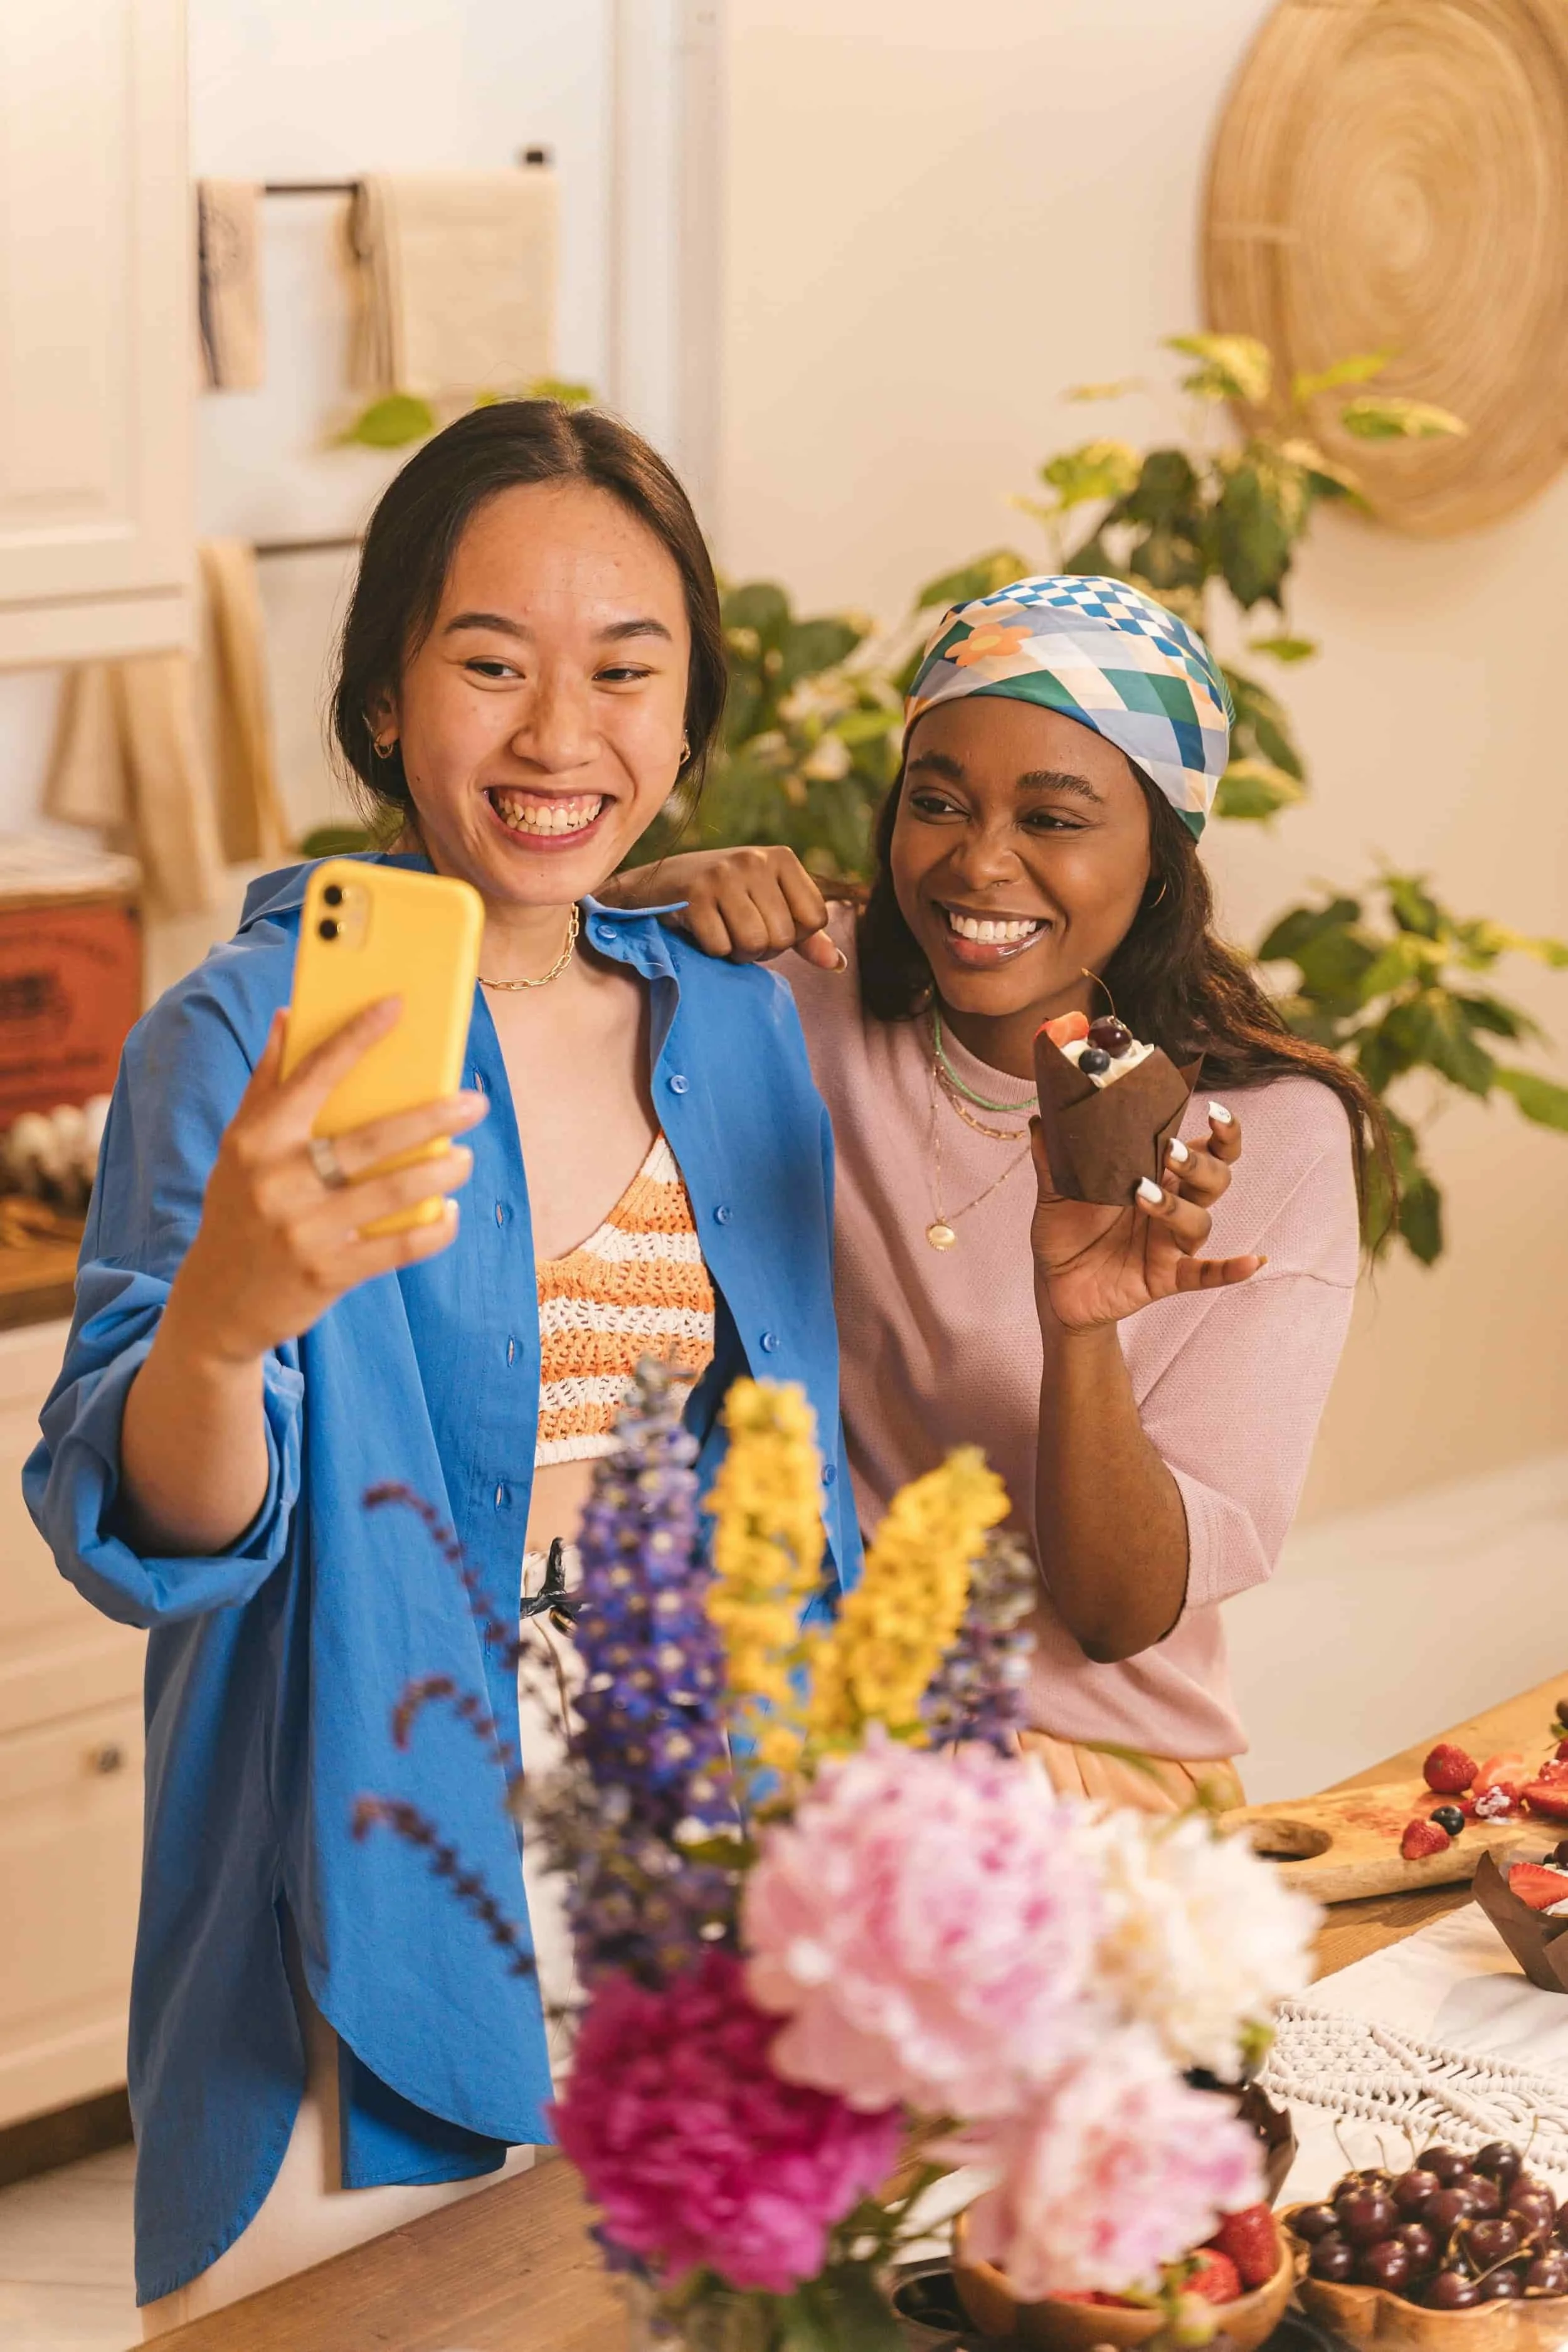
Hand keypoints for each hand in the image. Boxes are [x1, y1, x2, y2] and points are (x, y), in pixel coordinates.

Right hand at [165, 1001, 487, 1367]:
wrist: (216, 1304)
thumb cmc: (238, 1208)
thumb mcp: (238, 1146)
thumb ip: (268, 1082)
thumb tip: (290, 1015)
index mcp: (256, 1141)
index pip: (313, 1075)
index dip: (356, 1037)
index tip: (396, 1005)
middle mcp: (277, 1182)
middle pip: (371, 1138)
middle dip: (433, 1116)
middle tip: (474, 1103)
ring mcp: (304, 1231)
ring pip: (393, 1192)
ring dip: (442, 1171)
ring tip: (465, 1157)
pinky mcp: (328, 1273)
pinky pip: (397, 1248)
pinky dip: (433, 1229)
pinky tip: (450, 1212)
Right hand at [604, 847, 845, 971]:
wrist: (658, 886)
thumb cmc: (724, 900)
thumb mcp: (769, 907)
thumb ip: (806, 935)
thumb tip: (836, 963)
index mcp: (782, 858)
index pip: (814, 918)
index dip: (792, 936)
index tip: (766, 923)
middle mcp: (755, 860)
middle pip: (783, 936)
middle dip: (762, 949)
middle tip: (737, 931)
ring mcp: (723, 875)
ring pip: (754, 944)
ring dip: (737, 953)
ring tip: (723, 933)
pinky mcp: (694, 895)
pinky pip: (720, 947)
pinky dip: (712, 951)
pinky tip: (701, 931)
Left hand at [1030, 1102, 1263, 1333]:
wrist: (1053, 1286)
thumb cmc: (1065, 1231)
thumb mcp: (1054, 1193)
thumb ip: (1052, 1159)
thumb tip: (1040, 1120)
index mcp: (1155, 1175)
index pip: (1201, 1147)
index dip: (1220, 1131)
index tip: (1214, 1111)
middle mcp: (1172, 1205)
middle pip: (1212, 1178)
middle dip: (1198, 1163)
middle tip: (1169, 1151)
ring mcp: (1170, 1242)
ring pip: (1200, 1220)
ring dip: (1178, 1208)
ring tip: (1144, 1195)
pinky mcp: (1165, 1276)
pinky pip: (1206, 1274)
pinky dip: (1230, 1269)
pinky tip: (1255, 1261)